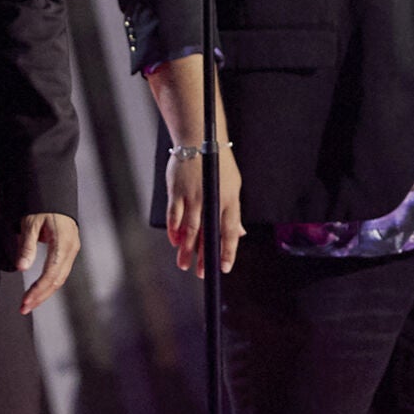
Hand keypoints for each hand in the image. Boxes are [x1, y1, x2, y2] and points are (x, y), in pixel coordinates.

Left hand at [16, 213, 80, 313]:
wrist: (55, 192)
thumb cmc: (42, 204)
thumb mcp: (30, 222)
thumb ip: (26, 245)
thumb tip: (21, 268)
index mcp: (63, 243)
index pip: (51, 274)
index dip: (38, 291)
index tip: (25, 302)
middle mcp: (72, 249)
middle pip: (57, 280)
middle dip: (40, 296)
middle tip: (24, 308)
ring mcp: (73, 249)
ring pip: (60, 278)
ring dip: (44, 292)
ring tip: (29, 303)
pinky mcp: (69, 249)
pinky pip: (60, 271)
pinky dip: (49, 282)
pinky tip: (38, 289)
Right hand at [165, 146, 243, 277]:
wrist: (198, 140)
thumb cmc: (217, 164)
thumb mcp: (232, 186)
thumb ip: (233, 212)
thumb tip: (239, 234)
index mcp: (228, 200)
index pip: (229, 231)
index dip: (227, 251)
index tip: (224, 268)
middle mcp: (210, 200)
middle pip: (206, 234)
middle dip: (203, 257)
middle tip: (200, 273)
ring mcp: (192, 196)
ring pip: (189, 229)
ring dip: (186, 249)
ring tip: (184, 264)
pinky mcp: (177, 191)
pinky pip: (174, 216)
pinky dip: (173, 231)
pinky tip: (174, 241)